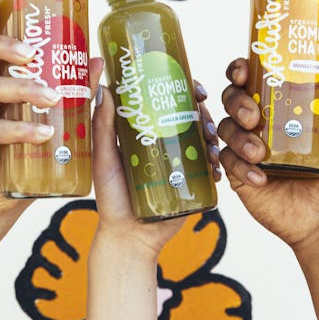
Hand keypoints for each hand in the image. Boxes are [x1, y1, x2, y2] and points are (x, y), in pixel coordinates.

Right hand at [0, 0, 103, 213]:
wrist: (11, 194)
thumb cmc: (35, 149)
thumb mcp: (56, 115)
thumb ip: (73, 88)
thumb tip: (97, 61)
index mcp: (2, 80)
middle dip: (3, 44)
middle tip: (32, 52)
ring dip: (24, 88)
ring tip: (53, 97)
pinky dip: (23, 130)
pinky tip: (45, 133)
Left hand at [91, 81, 220, 257]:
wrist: (130, 238)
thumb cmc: (111, 198)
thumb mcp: (104, 159)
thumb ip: (102, 127)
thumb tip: (104, 88)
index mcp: (143, 131)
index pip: (163, 99)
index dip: (179, 86)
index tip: (188, 82)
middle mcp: (164, 141)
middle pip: (187, 115)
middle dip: (200, 108)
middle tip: (202, 109)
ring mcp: (180, 160)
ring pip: (202, 137)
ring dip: (212, 132)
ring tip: (209, 138)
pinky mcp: (193, 181)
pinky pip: (210, 165)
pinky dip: (217, 161)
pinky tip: (215, 163)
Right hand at [218, 27, 318, 250]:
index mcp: (278, 105)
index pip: (249, 78)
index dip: (239, 69)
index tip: (244, 71)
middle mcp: (258, 122)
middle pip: (230, 98)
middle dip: (236, 103)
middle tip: (254, 118)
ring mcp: (245, 147)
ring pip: (225, 129)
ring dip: (240, 139)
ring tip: (260, 154)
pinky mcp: (238, 173)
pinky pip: (226, 162)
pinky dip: (241, 167)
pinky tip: (261, 177)